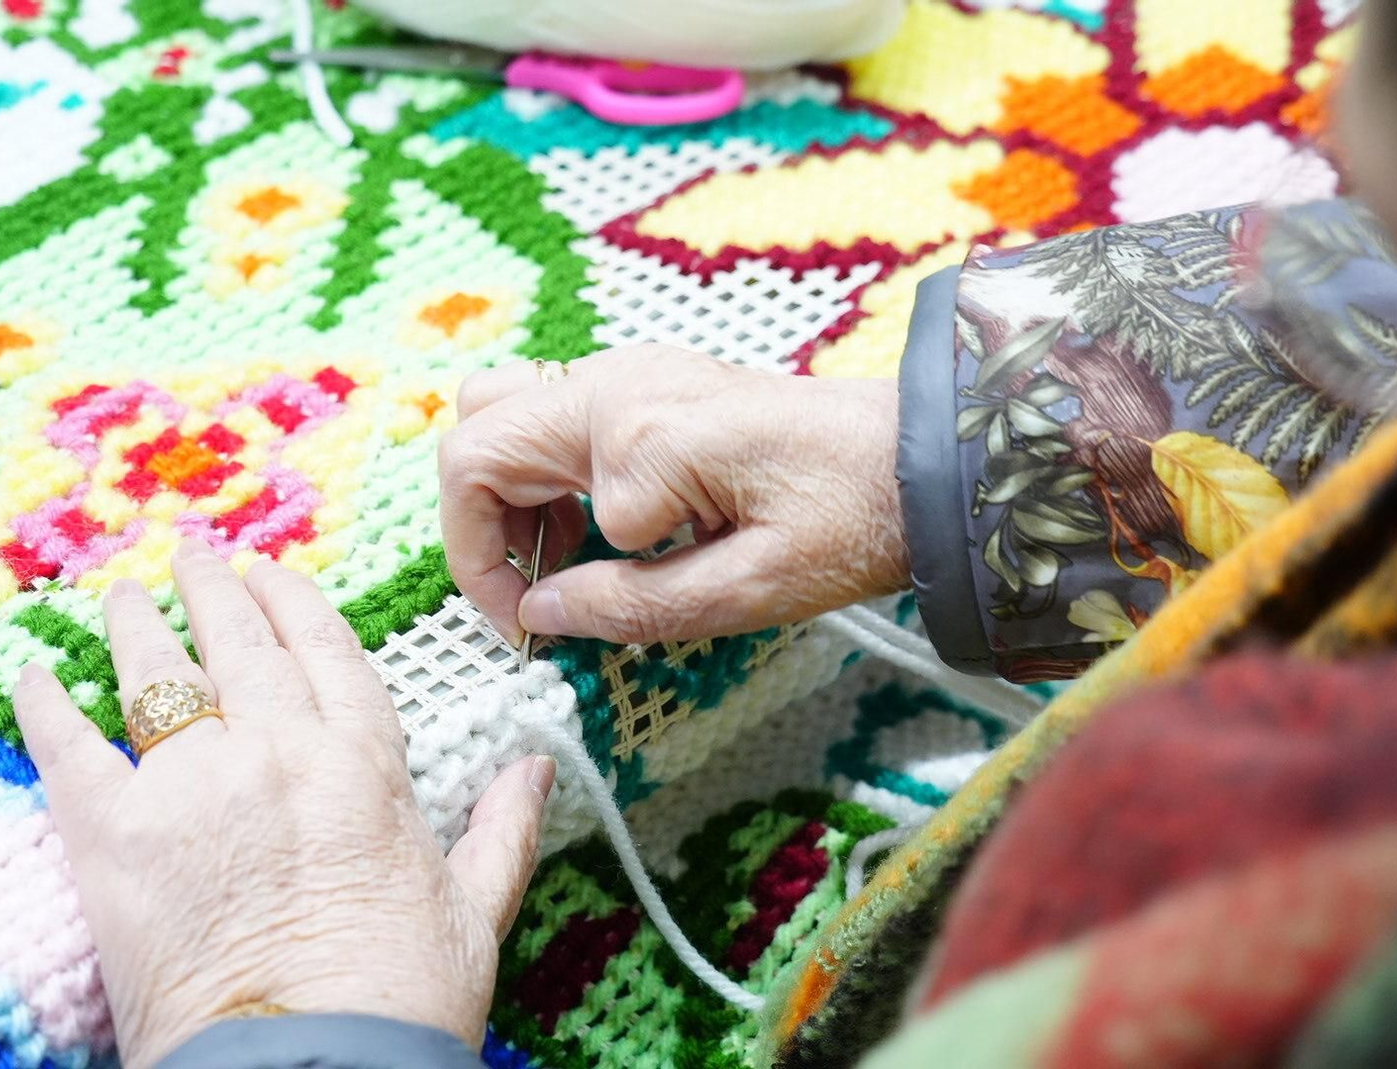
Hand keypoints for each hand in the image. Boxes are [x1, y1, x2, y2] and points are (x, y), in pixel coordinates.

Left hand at [13, 540, 553, 1067]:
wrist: (309, 1068)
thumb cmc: (398, 996)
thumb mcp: (474, 909)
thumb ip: (502, 828)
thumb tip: (540, 768)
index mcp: (361, 760)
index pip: (320, 645)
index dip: (290, 597)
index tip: (269, 568)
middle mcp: (274, 750)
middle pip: (236, 641)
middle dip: (212, 587)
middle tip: (192, 553)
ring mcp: (189, 786)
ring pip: (157, 673)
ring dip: (136, 623)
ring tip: (122, 593)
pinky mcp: (113, 837)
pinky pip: (70, 746)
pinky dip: (45, 703)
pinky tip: (33, 673)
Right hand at [438, 346, 908, 644]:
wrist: (920, 464)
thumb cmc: (849, 520)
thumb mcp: (744, 591)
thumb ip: (628, 606)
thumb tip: (538, 616)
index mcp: (634, 430)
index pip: (483, 479)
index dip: (493, 571)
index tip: (532, 632)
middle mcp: (619, 382)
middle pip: (476, 426)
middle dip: (478, 521)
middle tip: (530, 596)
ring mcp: (635, 373)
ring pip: (505, 412)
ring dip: (507, 494)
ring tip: (564, 566)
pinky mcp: (654, 383)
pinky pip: (557, 414)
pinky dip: (548, 475)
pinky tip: (599, 532)